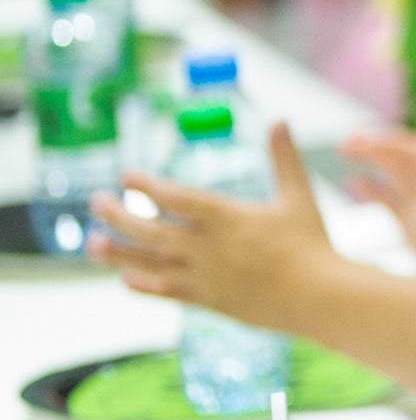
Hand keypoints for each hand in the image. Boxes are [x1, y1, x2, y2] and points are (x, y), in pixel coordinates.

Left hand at [90, 125, 339, 320]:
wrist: (320, 297)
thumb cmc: (313, 244)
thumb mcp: (300, 196)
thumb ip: (284, 158)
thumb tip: (281, 120)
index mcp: (229, 217)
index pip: (176, 197)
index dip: (147, 185)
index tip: (126, 176)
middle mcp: (209, 246)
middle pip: (150, 230)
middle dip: (118, 215)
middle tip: (96, 202)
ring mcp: (206, 275)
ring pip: (150, 262)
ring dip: (117, 252)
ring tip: (92, 243)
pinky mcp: (209, 299)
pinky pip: (168, 290)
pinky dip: (144, 285)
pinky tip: (125, 278)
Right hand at [335, 128, 415, 274]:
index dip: (393, 144)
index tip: (365, 142)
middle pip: (403, 158)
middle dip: (376, 145)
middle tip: (345, 141)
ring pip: (394, 173)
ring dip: (371, 158)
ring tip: (342, 150)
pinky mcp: (412, 220)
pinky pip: (390, 197)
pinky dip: (371, 187)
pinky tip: (351, 183)